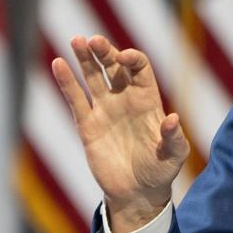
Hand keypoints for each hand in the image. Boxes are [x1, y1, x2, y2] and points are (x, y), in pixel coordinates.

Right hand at [51, 35, 189, 232]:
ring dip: (84, 59)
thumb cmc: (161, 171)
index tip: (125, 57)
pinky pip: (75, 100)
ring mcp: (105, 111)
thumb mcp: (174, 155)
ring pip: (93, 77)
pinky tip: (58, 64)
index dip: (132, 59)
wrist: (138, 193)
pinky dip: (67, 82)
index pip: (139, 69)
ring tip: (76, 40)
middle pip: (113, 67)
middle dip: (104, 51)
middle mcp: (125, 100)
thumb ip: (173, 137)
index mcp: (147, 101)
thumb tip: (173, 119)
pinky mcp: (88, 126)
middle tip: (93, 40)